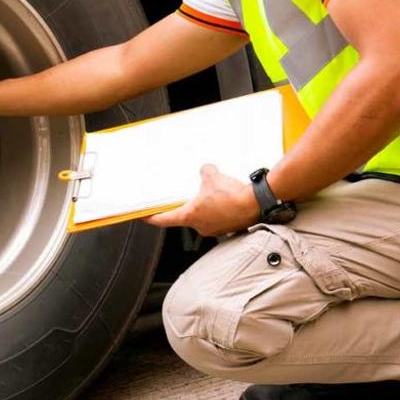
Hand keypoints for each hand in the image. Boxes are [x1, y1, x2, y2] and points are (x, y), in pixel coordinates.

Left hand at [145, 165, 259, 236]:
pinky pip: (217, 217)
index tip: (143, 216)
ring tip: (212, 193)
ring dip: (205, 206)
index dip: (151, 218)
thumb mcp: (212, 176)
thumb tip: (206, 170)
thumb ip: (204, 172)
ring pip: (203, 217)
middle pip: (185, 217)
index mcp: (190, 216)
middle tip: (186, 196)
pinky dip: (218, 209)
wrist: (256, 204)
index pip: (163, 220)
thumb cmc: (232, 196)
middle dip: (186, 205)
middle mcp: (200, 226)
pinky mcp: (227, 228)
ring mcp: (214, 229)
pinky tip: (225, 198)